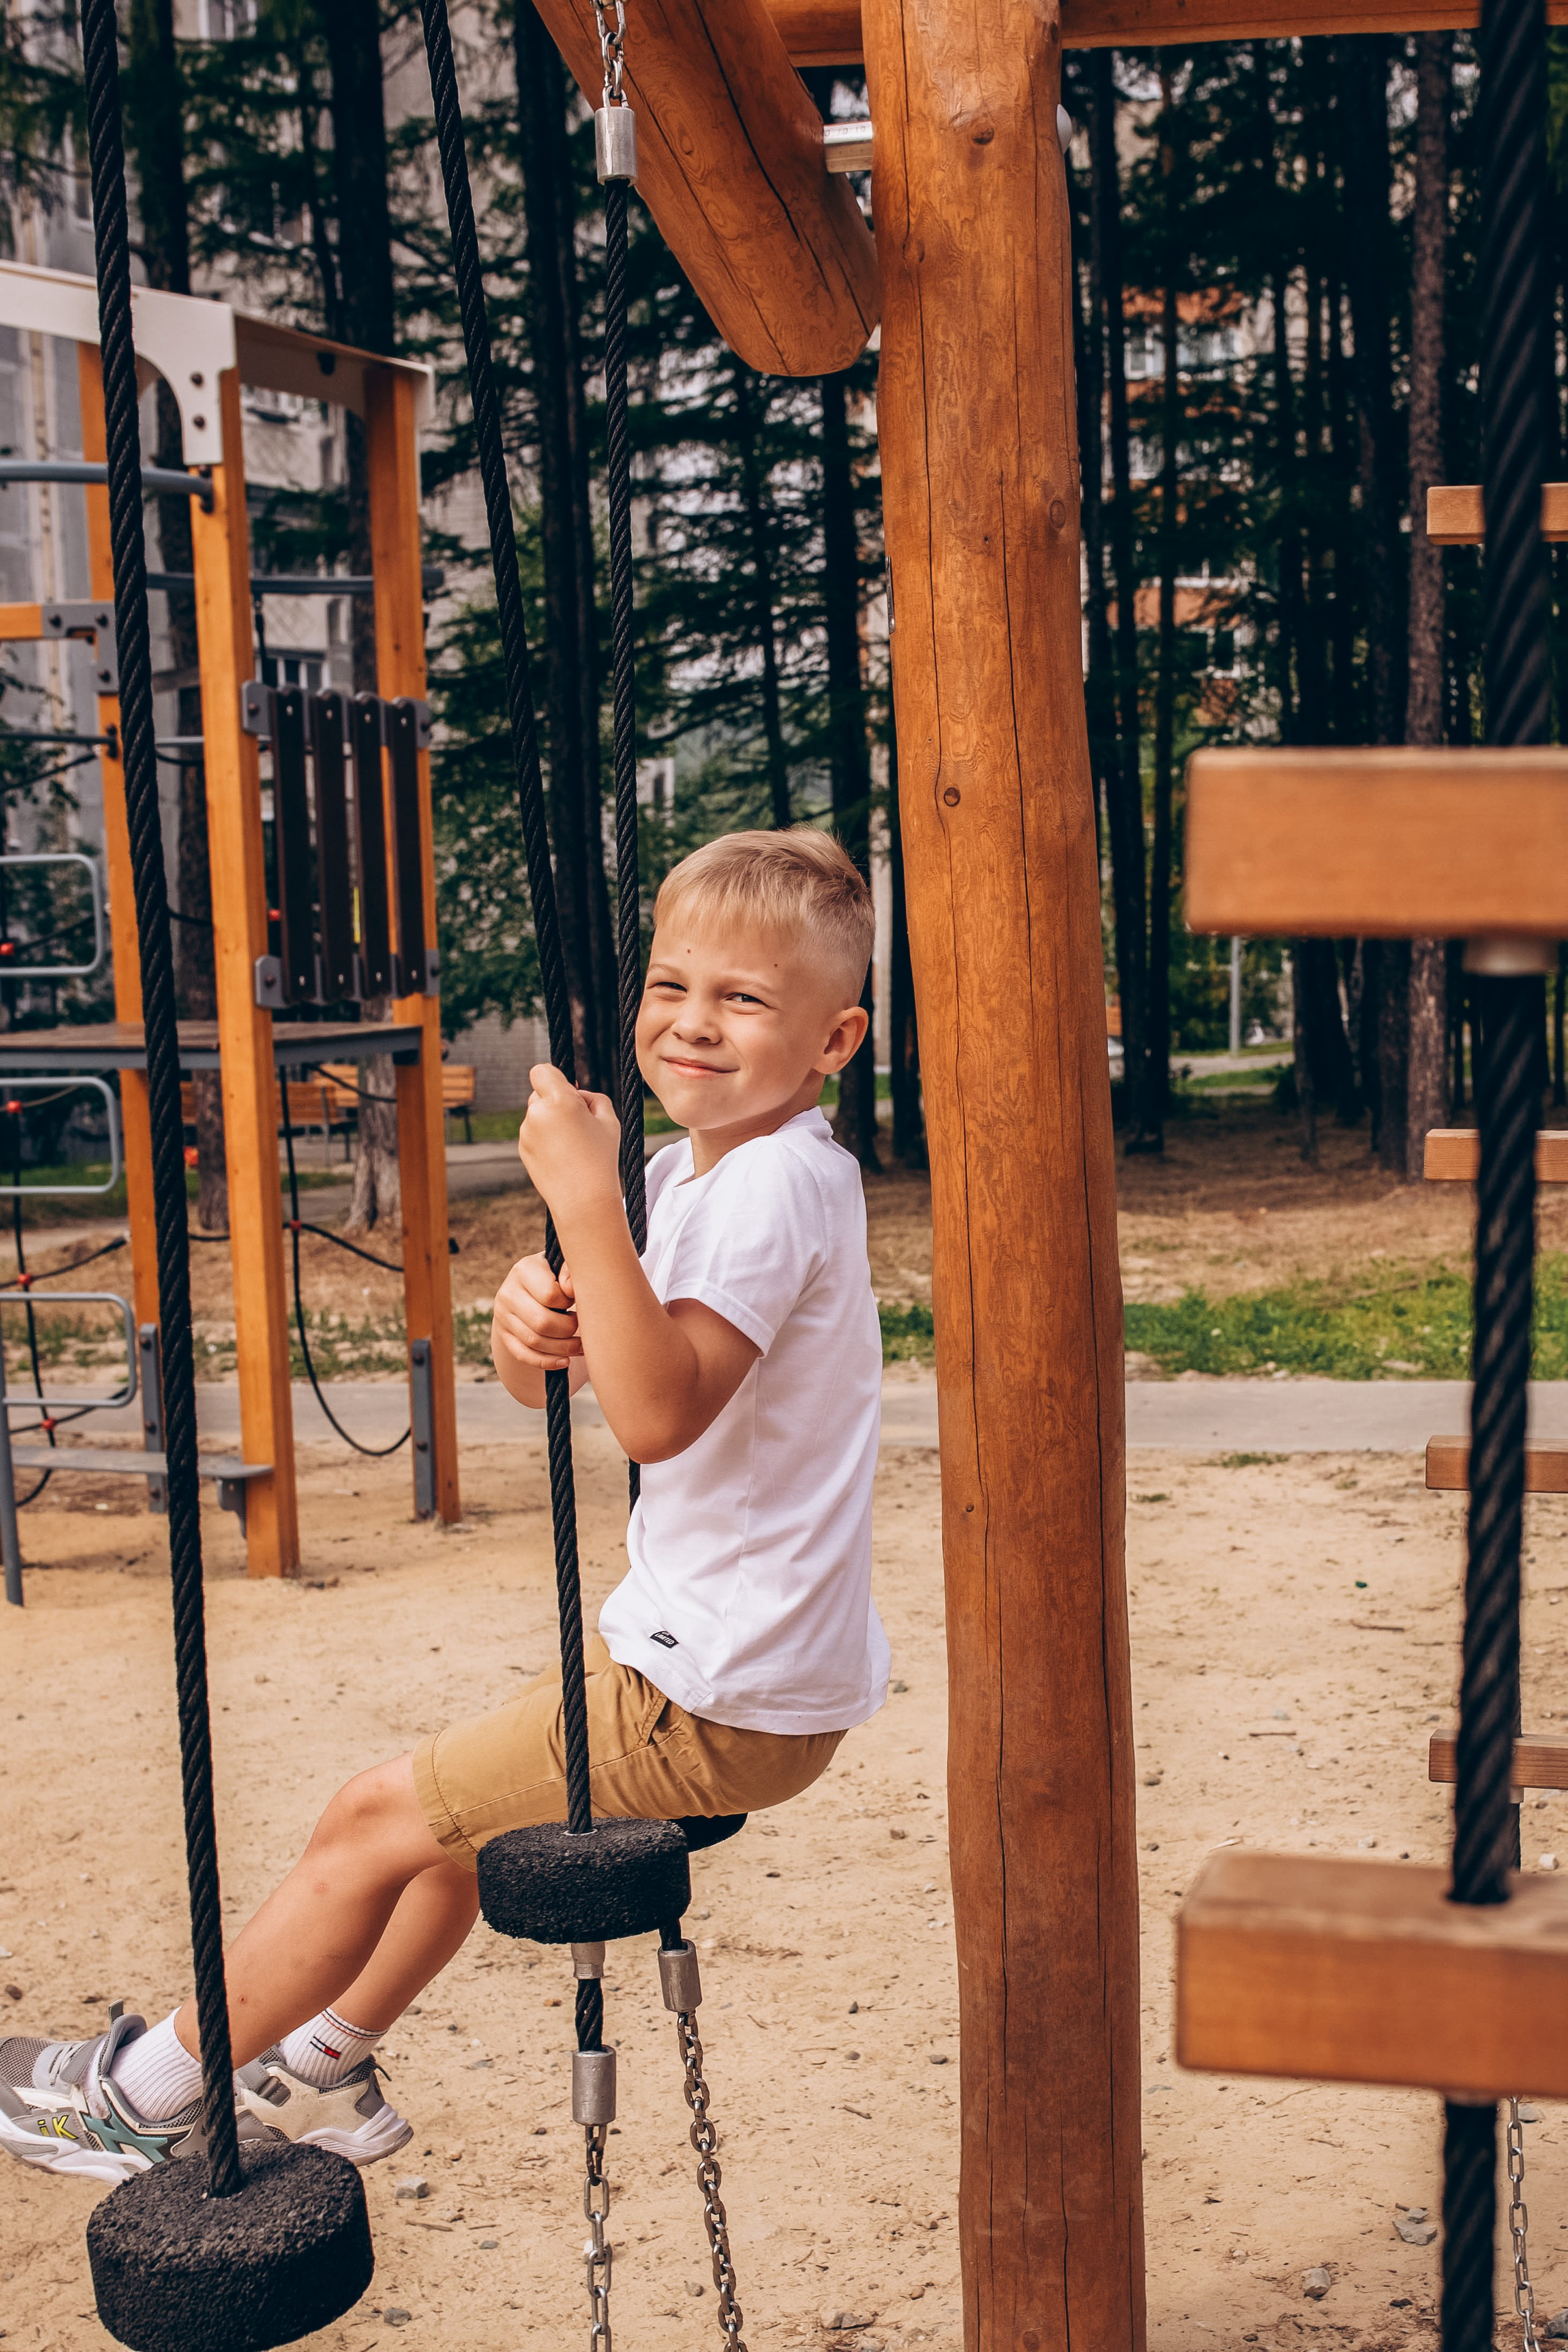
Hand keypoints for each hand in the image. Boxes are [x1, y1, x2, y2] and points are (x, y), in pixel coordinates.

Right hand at [492, 1252, 580, 1373]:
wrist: (530, 1287)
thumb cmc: (556, 1276)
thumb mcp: (562, 1267)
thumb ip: (570, 1271)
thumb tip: (570, 1289)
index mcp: (524, 1270)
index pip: (550, 1295)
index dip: (568, 1302)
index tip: (577, 1299)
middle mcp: (508, 1292)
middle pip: (542, 1322)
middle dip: (568, 1329)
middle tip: (582, 1326)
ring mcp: (503, 1316)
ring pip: (534, 1341)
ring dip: (562, 1348)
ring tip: (580, 1346)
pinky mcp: (504, 1335)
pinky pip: (523, 1355)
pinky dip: (547, 1362)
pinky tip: (564, 1361)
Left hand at [517, 1064, 621, 1218]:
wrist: (583, 1199)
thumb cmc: (601, 1158)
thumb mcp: (609, 1120)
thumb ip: (592, 1097)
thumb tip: (575, 1092)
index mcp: (560, 1101)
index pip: (542, 1071)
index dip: (554, 1077)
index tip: (568, 1090)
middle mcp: (537, 1113)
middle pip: (540, 1093)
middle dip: (555, 1100)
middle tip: (579, 1121)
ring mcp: (527, 1132)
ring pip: (537, 1114)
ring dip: (551, 1121)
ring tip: (573, 1144)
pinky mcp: (522, 1148)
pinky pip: (534, 1133)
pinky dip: (545, 1138)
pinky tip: (562, 1156)